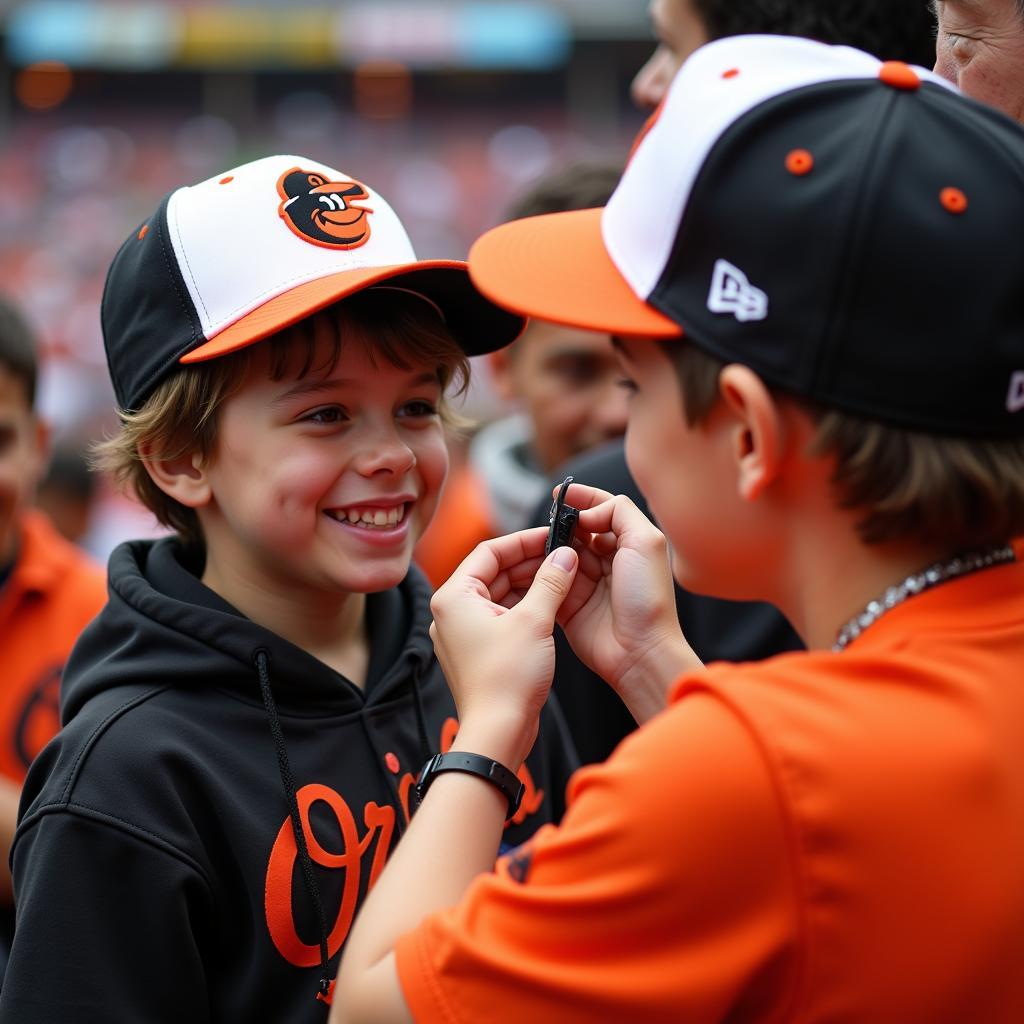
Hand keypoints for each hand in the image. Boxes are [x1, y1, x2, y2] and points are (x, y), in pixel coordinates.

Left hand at [429, 527, 578, 767]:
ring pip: (499, 594)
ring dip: (529, 584)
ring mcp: (462, 632)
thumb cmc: (507, 679)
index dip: (523, 540)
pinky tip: (551, 602)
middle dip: (529, 562)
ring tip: (562, 575)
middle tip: (563, 554)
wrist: (498, 732)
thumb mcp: (535, 620)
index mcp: (453, 597)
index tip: (552, 535)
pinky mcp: (477, 650)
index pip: (489, 551)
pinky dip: (524, 606)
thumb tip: (565, 555)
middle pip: (493, 571)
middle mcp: (451, 611)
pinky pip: (501, 616)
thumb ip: (550, 582)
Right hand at [557, 483, 702, 722]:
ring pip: (559, 553)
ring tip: (538, 542)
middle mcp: (607, 561)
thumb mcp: (645, 541)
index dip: (581, 500)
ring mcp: (586, 582)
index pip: (601, 511)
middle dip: (560, 523)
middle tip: (547, 521)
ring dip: (547, 545)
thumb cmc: (647, 599)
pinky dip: (538, 571)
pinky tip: (530, 563)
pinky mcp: (567, 604)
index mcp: (629, 543)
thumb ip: (618, 512)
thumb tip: (586, 513)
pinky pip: (548, 581)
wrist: (639, 652)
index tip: (560, 494)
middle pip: (575, 531)